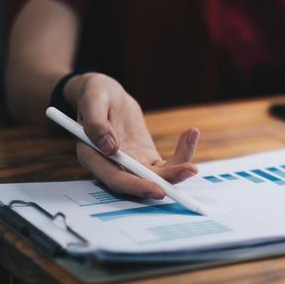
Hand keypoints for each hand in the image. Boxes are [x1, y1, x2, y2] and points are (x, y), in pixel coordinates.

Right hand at [63, 73, 198, 198]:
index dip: (137, 187)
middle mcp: (113, 167)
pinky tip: (191, 133)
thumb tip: (111, 148)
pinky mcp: (146, 158)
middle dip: (168, 180)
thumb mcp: (92, 100)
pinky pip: (167, 163)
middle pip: (142, 182)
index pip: (116, 179)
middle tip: (190, 170)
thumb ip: (96, 123)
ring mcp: (132, 164)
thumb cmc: (94, 95)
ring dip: (180, 167)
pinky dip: (182, 151)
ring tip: (192, 137)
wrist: (105, 94)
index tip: (158, 189)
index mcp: (94, 158)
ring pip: (159, 175)